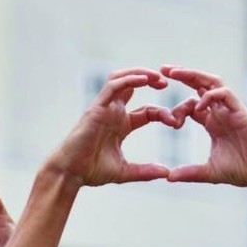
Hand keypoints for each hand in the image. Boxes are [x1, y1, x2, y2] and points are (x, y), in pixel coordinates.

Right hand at [47, 68, 177, 185]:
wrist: (70, 173)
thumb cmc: (91, 171)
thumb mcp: (125, 171)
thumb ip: (145, 171)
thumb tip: (167, 173)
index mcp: (121, 124)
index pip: (148, 111)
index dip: (163, 113)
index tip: (176, 122)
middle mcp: (113, 112)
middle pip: (134, 85)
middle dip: (153, 80)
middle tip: (168, 83)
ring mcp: (104, 108)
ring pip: (123, 79)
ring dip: (141, 73)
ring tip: (157, 77)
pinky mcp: (96, 107)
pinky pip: (113, 86)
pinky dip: (128, 79)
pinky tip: (143, 80)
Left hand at [160, 65, 246, 188]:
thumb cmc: (242, 170)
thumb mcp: (209, 172)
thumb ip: (189, 172)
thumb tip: (168, 177)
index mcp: (212, 122)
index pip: (192, 104)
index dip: (177, 109)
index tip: (168, 121)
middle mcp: (221, 112)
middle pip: (201, 84)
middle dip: (182, 75)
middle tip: (163, 69)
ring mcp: (231, 110)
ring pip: (212, 82)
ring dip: (193, 75)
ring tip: (175, 73)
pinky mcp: (241, 111)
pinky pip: (225, 93)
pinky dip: (210, 96)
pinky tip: (197, 108)